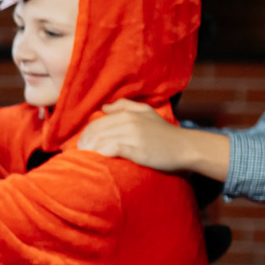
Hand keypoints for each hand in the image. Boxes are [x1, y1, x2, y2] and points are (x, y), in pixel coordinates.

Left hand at [76, 100, 200, 169]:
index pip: (98, 122)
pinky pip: (111, 149)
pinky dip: (102, 153)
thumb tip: (104, 107)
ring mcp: (132, 136)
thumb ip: (125, 106)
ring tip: (86, 156)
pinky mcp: (136, 150)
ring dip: (90, 148)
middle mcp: (129, 122)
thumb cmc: (164, 133)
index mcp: (128, 114)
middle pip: (97, 131)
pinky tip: (99, 158)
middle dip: (84, 141)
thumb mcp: (147, 113)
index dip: (86, 133)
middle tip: (80, 150)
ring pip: (101, 140)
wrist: (184, 147)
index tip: (82, 142)